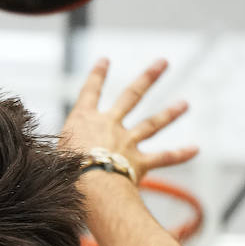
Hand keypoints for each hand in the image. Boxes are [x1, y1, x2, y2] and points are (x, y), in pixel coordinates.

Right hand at [59, 58, 197, 182]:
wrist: (88, 184)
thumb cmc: (65, 171)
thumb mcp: (53, 154)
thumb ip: (59, 149)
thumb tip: (48, 157)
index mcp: (84, 120)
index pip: (90, 92)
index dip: (97, 75)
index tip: (105, 60)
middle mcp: (109, 125)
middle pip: (131, 96)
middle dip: (148, 78)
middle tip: (163, 62)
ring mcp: (126, 142)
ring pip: (152, 124)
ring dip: (170, 113)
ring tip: (185, 104)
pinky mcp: (138, 163)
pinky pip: (163, 158)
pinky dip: (179, 154)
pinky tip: (195, 149)